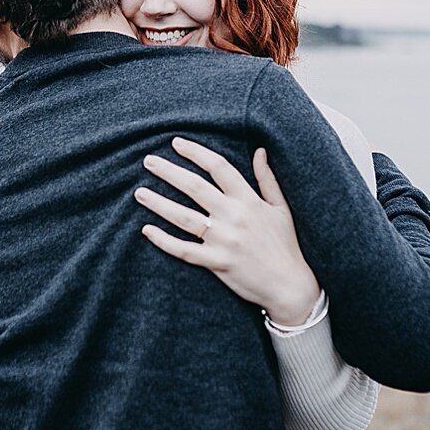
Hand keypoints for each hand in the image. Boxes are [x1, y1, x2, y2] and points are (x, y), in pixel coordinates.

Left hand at [135, 137, 320, 325]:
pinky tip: (147, 230)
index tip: (176, 143)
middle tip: (148, 161)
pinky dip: (164, 241)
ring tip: (140, 193)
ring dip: (159, 204)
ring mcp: (224, 240)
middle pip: (195, 187)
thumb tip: (260, 151)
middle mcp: (234, 216)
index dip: (196, 152)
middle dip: (169, 172)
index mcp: (249, 200)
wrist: (290, 285)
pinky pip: (184, 250)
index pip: (218, 167)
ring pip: (184, 217)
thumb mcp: (281, 208)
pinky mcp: (217, 262)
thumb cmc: (285, 245)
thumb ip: (267, 179)